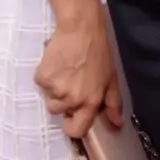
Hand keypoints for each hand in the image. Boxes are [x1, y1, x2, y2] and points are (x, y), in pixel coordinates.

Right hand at [33, 8, 122, 139]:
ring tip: (67, 70)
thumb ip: (113, 103)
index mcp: (90, 101)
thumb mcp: (111, 78)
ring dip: (56, 88)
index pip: (77, 130)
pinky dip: (48, 76)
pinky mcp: (41, 78)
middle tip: (74, 81)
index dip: (73, 127)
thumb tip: (117, 124)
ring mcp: (55, 89)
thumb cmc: (99, 52)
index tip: (72, 117)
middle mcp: (71, 99)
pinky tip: (58, 63)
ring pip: (50, 98)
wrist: (81, 29)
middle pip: (60, 112)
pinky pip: (42, 84)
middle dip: (64, 101)